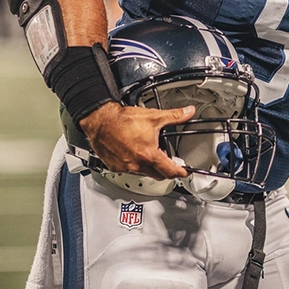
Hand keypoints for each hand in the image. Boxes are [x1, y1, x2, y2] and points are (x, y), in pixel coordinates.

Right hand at [79, 101, 194, 179]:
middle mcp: (137, 164)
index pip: (170, 171)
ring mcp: (125, 167)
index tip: (184, 172)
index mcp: (149, 155)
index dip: (180, 172)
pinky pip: (128, 170)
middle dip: (165, 170)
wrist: (101, 121)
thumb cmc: (123, 120)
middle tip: (169, 162)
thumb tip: (188, 112)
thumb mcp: (154, 117)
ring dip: (149, 167)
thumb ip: (175, 116)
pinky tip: (133, 153)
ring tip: (149, 153)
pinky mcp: (114, 167)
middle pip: (158, 175)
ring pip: (143, 173)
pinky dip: (134, 165)